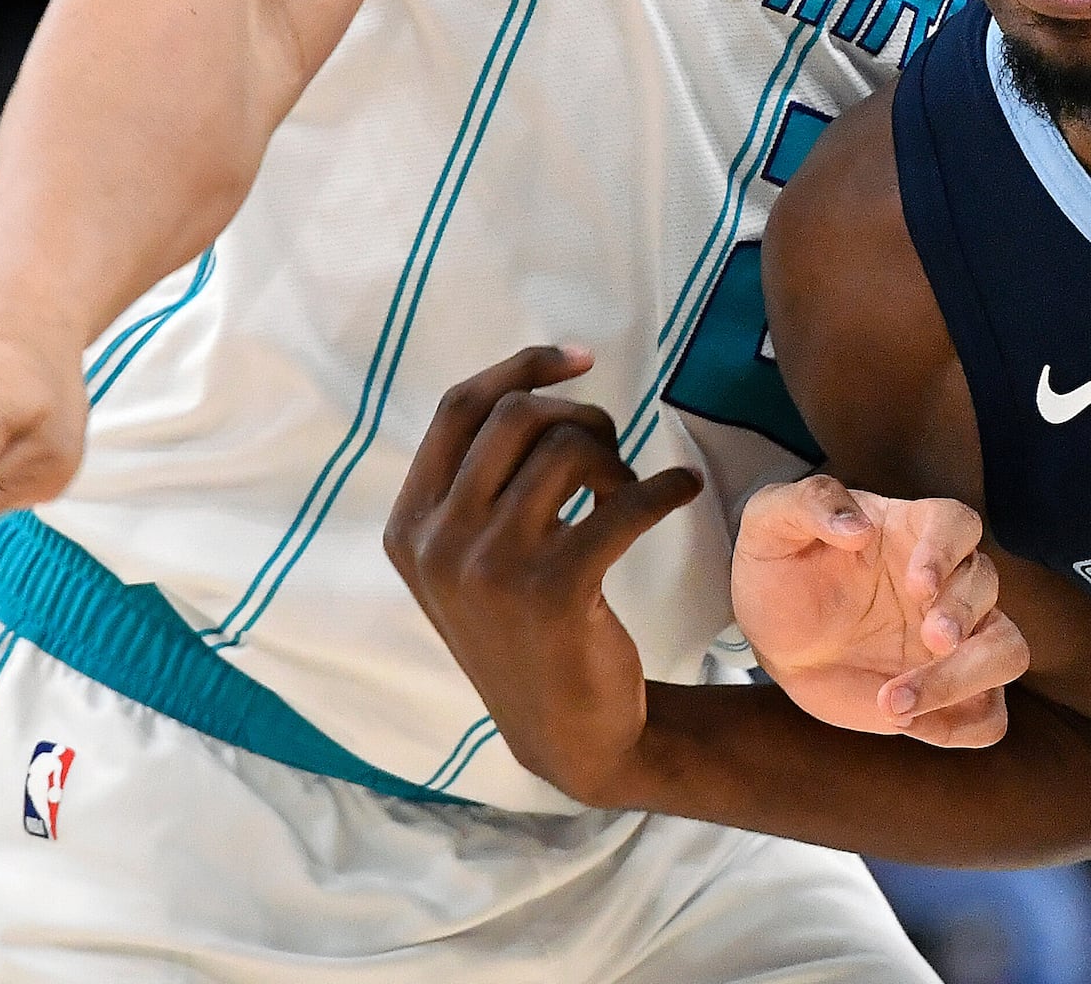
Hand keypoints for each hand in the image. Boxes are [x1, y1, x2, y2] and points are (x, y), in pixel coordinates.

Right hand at [383, 346, 706, 806]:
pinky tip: (682, 492)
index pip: (459, 409)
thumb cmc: (528, 629)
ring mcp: (489, 567)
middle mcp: (436, 543)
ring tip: (627, 493)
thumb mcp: (468, 560)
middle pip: (516, 416)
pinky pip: (624, 501)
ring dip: (616, 458)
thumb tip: (532, 386)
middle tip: (611, 453)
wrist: (567, 732)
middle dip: (579, 417)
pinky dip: (666, 486)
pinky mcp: (553, 590)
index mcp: (409, 526)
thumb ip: (475, 484)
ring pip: (569, 450)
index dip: (522, 367)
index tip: (581, 359)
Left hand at [731, 476, 1026, 748]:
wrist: (780, 639)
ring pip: (1007, 652)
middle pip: (987, 588)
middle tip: (929, 641)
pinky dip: (962, 725)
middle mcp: (950, 583)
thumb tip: (857, 526)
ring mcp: (960, 641)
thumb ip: (810, 504)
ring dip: (967, 677)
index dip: (947, 551)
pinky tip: (906, 722)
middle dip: (963, 616)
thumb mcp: (770, 524)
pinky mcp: (951, 695)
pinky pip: (989, 716)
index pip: (958, 525)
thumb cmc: (783, 571)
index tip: (917, 584)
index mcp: (916, 530)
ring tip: (896, 702)